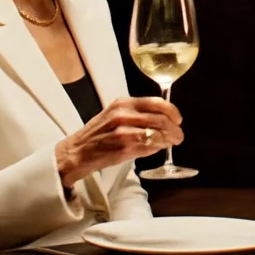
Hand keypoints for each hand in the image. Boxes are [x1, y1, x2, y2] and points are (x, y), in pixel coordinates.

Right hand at [55, 96, 183, 186]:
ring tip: (171, 143)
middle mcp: (123, 114)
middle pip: (160, 118)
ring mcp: (123, 131)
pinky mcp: (123, 148)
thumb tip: (162, 123)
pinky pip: (148, 147)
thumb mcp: (115, 116)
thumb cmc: (97, 135)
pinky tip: (157, 149)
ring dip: (169, 139)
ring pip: (157, 133)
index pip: (156, 102)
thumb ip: (137, 116)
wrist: (76, 152)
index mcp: (123, 103)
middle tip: (178, 136)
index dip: (172, 111)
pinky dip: (157, 148)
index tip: (178, 120)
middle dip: (174, 129)